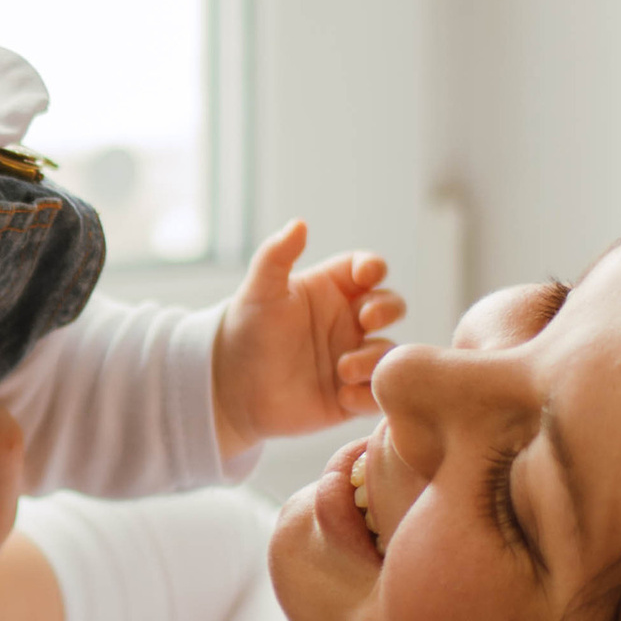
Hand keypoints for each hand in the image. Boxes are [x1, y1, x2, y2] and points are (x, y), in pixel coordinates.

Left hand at [212, 217, 406, 451]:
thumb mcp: (259, 291)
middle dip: (387, 308)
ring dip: (375, 358)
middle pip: (390, 305)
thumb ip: (276, 256)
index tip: (367, 274)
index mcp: (332, 289)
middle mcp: (349, 320)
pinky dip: (370, 395)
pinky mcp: (350, 394)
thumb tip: (298, 223)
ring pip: (388, 352)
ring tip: (343, 369)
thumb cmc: (245, 331)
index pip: (367, 269)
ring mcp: (353, 355)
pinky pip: (377, 394)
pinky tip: (342, 396)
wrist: (230, 386)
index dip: (374, 267)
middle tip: (365, 320)